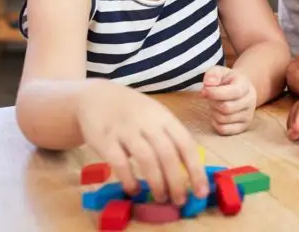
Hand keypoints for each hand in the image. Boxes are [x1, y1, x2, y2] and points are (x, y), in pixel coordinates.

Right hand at [77, 83, 208, 205]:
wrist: (97, 97)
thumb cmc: (134, 112)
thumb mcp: (157, 117)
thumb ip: (171, 138)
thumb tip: (189, 172)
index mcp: (166, 118)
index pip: (186, 144)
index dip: (196, 170)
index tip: (201, 191)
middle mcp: (148, 122)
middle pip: (168, 154)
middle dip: (177, 181)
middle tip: (180, 201)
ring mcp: (126, 130)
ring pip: (147, 159)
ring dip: (157, 182)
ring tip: (161, 198)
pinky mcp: (105, 139)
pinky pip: (120, 163)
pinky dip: (129, 180)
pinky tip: (134, 191)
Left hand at [201, 66, 256, 134]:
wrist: (240, 90)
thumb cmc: (227, 81)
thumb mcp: (219, 72)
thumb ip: (212, 74)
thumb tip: (208, 84)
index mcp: (245, 85)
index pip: (233, 92)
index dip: (215, 93)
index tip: (204, 90)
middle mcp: (251, 101)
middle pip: (226, 108)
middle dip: (213, 103)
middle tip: (211, 98)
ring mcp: (248, 115)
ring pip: (223, 119)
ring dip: (214, 112)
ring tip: (217, 105)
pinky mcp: (243, 127)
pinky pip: (223, 130)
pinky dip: (216, 123)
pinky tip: (218, 114)